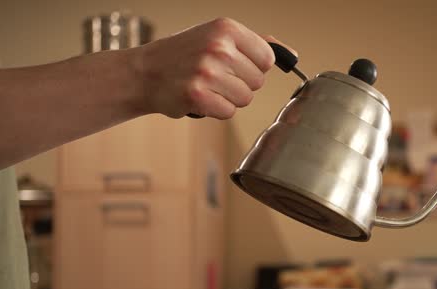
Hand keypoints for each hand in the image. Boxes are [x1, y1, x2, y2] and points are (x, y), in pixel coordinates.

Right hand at [135, 18, 292, 118]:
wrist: (144, 72)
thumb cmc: (185, 55)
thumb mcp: (218, 37)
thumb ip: (257, 44)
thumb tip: (292, 55)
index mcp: (226, 28)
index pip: (267, 59)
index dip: (252, 67)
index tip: (232, 64)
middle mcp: (218, 47)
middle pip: (258, 82)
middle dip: (239, 84)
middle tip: (214, 76)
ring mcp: (207, 71)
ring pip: (245, 99)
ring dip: (228, 98)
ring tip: (207, 86)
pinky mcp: (198, 95)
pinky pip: (228, 112)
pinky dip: (216, 110)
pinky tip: (200, 98)